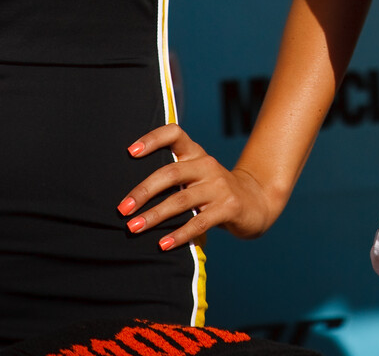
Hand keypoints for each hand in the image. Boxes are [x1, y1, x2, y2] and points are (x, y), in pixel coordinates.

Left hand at [118, 123, 278, 248]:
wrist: (255, 201)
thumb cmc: (213, 190)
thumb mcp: (196, 175)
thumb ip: (172, 176)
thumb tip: (130, 196)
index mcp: (196, 153)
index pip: (174, 134)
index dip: (152, 139)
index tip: (130, 152)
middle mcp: (207, 165)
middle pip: (171, 172)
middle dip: (144, 191)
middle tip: (123, 209)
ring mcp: (219, 186)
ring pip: (181, 200)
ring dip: (154, 215)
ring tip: (133, 228)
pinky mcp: (228, 207)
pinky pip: (199, 223)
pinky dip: (179, 235)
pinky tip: (163, 245)